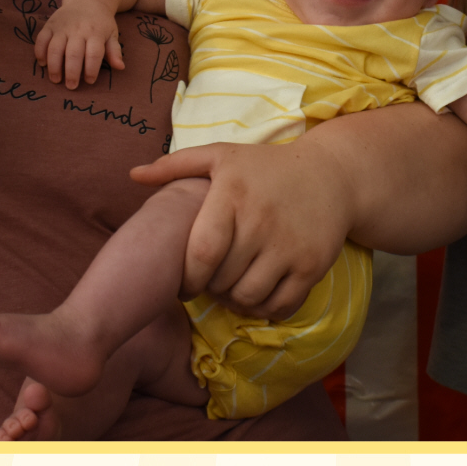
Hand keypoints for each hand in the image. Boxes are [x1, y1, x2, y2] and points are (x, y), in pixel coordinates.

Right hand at [36, 0, 124, 85]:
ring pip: (55, 48)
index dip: (91, 70)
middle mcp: (78, 29)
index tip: (89, 81)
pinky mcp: (50, 24)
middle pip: (73, 54)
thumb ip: (115, 51)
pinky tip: (42, 64)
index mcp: (96, 33)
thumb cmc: (101, 22)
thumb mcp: (112, 33)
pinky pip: (41, 39)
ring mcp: (62, 26)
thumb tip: (120, 67)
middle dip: (72, 72)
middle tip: (71, 86)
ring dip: (54, 66)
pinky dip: (40, 52)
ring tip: (56, 79)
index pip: (94, 54)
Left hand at [131, 138, 352, 320]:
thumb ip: (175, 165)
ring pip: (248, 298)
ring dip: (235, 300)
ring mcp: (290, 246)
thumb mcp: (222, 156)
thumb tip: (133, 175)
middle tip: (211, 282)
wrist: (333, 175)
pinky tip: (259, 291)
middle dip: (210, 288)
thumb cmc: (266, 168)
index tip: (186, 280)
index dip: (188, 278)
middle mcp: (262, 221)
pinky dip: (265, 309)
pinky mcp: (313, 265)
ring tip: (232, 286)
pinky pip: (280, 306)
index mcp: (232, 194)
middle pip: (221, 281)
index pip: (201, 254)